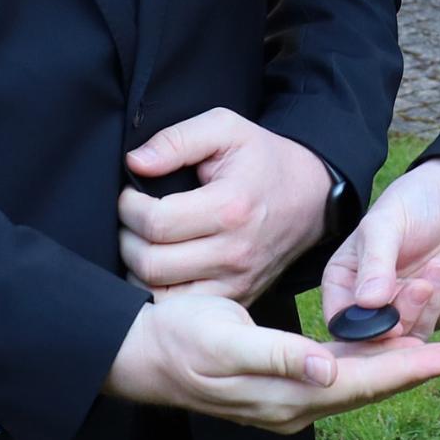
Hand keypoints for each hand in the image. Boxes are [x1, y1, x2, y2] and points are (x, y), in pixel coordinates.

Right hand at [104, 293, 439, 434]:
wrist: (142, 354)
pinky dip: (370, 360)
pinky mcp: (284, 386)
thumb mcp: (226, 341)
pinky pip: (341, 375)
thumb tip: (328, 372)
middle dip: (420, 366)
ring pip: (360, 381)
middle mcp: (299, 406)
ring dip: (399, 362)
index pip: (368, 384)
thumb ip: (279, 357)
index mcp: (291, 396)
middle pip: (374, 386)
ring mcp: (292, 400)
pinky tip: (388, 345)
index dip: (417, 370)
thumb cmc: (181, 338)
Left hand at [120, 109, 334, 304]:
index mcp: (230, 207)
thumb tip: (135, 163)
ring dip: (139, 271)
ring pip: (162, 296)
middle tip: (130, 221)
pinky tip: (160, 267)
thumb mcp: (226, 129)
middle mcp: (235, 252)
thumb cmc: (264, 159)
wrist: (312, 196)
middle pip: (152, 264)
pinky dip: (161, 292)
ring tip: (143, 244)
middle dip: (127, 240)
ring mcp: (238, 282)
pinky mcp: (238, 299)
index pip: (156, 223)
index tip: (130, 195)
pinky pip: (183, 310)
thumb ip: (178, 139)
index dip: (128, 207)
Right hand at [321, 157, 439, 337]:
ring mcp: (414, 308)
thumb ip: (376, 261)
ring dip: (438, 297)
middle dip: (408, 313)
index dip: (364, 331)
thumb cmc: (414, 202)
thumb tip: (368, 302)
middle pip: (385, 337)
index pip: (344, 321)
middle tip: (422, 285)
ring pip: (422, 331)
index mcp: (349, 282)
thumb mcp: (386, 223)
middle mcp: (379, 302)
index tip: (389, 323)